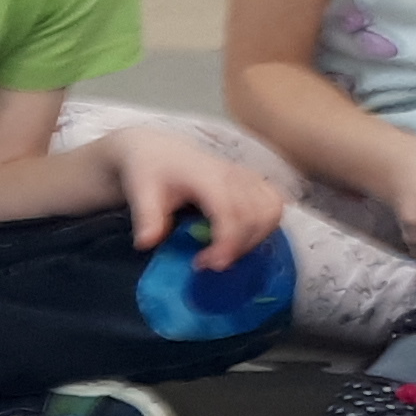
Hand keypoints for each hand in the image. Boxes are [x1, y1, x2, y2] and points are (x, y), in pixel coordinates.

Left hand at [104, 124, 289, 264]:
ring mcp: (248, 177)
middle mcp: (234, 174)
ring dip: (254, 239)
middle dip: (238, 246)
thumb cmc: (151, 171)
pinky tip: (240, 238)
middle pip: (256, 216)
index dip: (227, 241)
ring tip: (225, 252)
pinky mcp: (255, 181)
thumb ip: (147, 217)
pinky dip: (264, 227)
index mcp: (207, 176)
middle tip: (208, 263)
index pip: (230, 211)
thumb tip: (146, 242)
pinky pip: (274, 206)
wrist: (160, 151)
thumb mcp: (141, 193)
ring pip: (271, 212)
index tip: (209, 264)